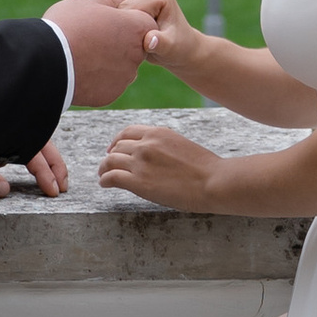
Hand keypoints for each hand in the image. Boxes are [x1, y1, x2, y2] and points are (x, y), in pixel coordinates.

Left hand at [0, 146, 70, 199]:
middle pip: (37, 142)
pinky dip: (36, 159)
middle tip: (64, 185)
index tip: (53, 189)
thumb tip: (3, 187)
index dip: (44, 170)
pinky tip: (40, 171)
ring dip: (48, 160)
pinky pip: (21, 149)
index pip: (29, 150)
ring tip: (59, 179)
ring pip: (32, 143)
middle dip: (55, 163)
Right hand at [45, 0, 159, 106]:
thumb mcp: (86, 3)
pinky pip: (108, 84)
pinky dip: (97, 78)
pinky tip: (80, 70)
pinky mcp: (111, 94)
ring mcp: (125, 76)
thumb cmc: (68, 25)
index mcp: (136, 27)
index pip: (145, 22)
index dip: (127, 20)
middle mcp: (137, 54)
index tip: (108, 21)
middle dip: (118, 42)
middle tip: (92, 38)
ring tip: (84, 55)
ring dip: (109, 62)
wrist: (47, 61)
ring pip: (122, 67)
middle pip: (134, 46)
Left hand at [100, 121, 218, 209]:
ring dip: (103, 168)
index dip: (118, 140)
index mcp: (158, 133)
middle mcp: (146, 144)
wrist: (213, 181)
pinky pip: (112, 177)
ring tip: (102, 175)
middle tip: (108, 165)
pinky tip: (104, 184)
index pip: (129, 132)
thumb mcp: (182, 146)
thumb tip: (155, 157)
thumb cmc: (206, 169)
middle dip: (111, 155)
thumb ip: (164, 147)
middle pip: (118, 146)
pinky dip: (104, 180)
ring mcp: (141, 162)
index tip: (115, 148)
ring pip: (110, 161)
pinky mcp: (139, 182)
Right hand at [117, 0, 206, 81]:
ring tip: (135, 40)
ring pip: (116, 10)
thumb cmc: (177, 49)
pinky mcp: (134, 0)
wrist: (180, 48)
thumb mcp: (170, 49)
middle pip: (120, 7)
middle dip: (124, 27)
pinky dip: (120, 25)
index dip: (128, 28)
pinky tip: (129, 36)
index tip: (139, 44)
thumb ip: (160, 43)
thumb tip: (149, 41)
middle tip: (137, 43)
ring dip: (121, 27)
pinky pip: (116, 13)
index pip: (129, 9)